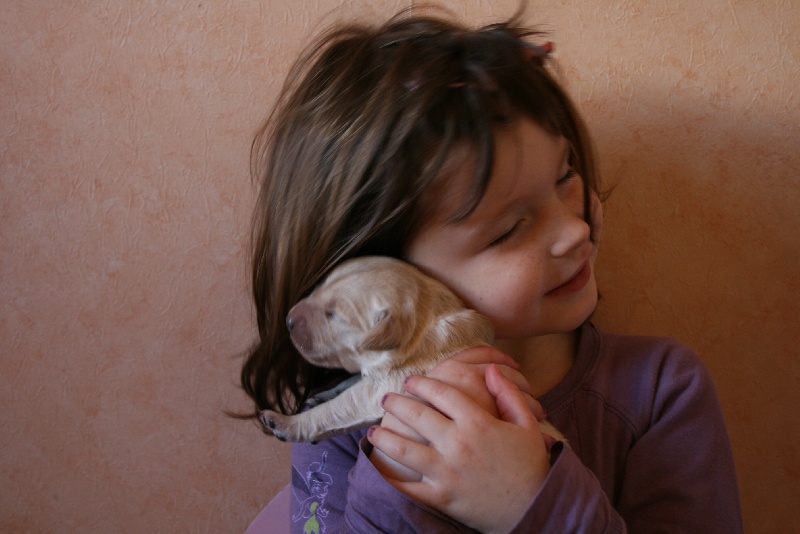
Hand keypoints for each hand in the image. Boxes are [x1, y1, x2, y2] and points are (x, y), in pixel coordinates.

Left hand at [369, 363, 551, 533]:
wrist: (535, 509)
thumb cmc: (531, 464)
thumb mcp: (527, 424)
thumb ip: (508, 394)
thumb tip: (490, 369)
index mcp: (478, 424)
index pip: (442, 394)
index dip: (423, 383)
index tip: (411, 380)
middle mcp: (458, 445)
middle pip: (417, 415)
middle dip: (397, 403)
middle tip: (386, 398)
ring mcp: (447, 472)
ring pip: (404, 449)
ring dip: (384, 437)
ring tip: (372, 430)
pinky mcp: (441, 497)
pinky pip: (409, 487)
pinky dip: (390, 478)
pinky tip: (378, 468)